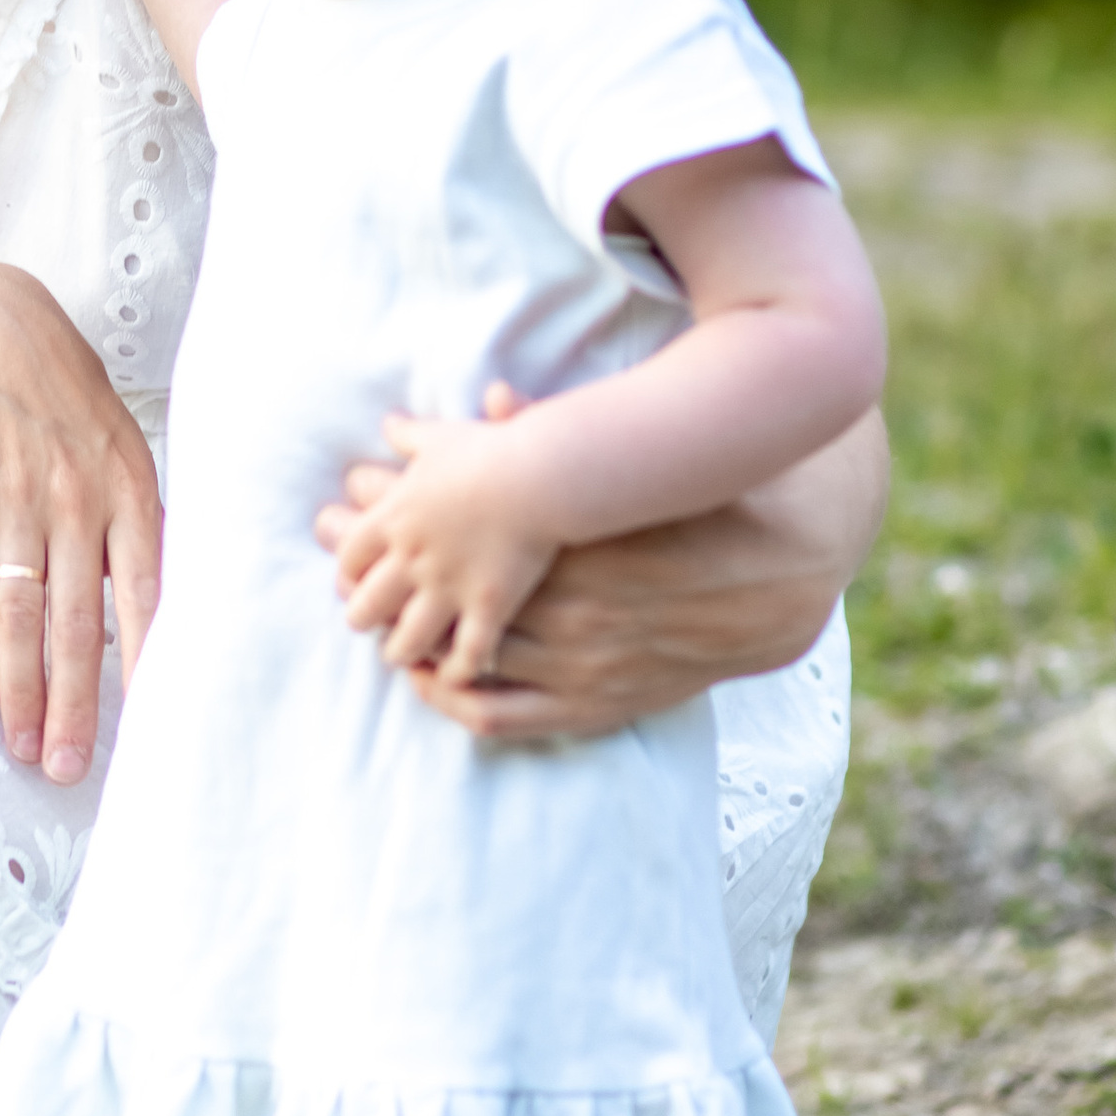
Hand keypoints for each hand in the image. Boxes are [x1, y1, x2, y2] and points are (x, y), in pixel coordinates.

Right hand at [0, 258, 163, 784]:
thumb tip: (164, 612)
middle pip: (77, 618)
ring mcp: (16, 492)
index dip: (145, 663)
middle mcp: (77, 494)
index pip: (147, 591)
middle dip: (75, 702)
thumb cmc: (59, 402)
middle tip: (70, 766)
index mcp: (131, 487)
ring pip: (21, 611)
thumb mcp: (118, 448)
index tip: (150, 726)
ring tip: (25, 743)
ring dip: (21, 687)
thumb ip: (138, 526)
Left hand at [322, 406, 889, 739]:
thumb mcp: (633, 453)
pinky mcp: (600, 702)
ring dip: (406, 632)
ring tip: (359, 606)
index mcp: (577, 549)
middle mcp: (574, 616)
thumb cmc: (707, 492)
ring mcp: (586, 668)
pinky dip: (458, 701)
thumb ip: (557, 433)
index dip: (398, 512)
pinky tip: (423, 681)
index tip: (352, 490)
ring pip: (469, 659)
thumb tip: (489, 398)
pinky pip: (511, 716)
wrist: (789, 569)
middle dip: (383, 564)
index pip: (460, 536)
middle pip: (447, 594)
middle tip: (326, 537)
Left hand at [323, 387, 562, 682]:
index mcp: (397, 518)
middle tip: (365, 624)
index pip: (351, 555)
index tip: (352, 576)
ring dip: (401, 650)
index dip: (349, 569)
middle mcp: (413, 558)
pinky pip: (465, 654)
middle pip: (367, 603)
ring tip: (402, 657)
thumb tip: (391, 422)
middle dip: (363, 617)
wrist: (542, 473)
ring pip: (407, 638)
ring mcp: (448, 588)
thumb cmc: (495, 449)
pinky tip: (457, 674)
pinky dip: (457, 669)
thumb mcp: (444, 436)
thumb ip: (413, 435)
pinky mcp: (488, 608)